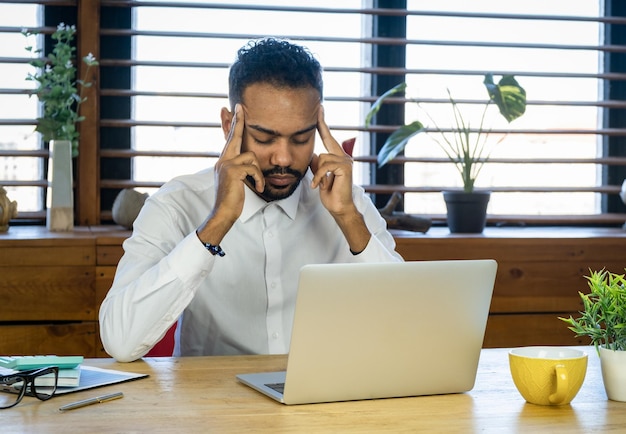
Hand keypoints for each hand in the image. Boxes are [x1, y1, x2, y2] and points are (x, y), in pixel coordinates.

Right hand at [197, 104, 263, 243]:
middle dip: (238, 121)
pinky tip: (258, 188)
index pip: (229, 140)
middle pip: (234, 136)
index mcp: (223, 161)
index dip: (232, 125)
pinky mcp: (233, 171)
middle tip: (240, 106)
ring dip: (258, 173)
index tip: (234, 110)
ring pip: (252, 156)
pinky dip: (259, 179)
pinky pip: (254, 168)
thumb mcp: (236, 181)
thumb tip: (248, 161)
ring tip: (257, 185)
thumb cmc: (232, 200)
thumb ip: (239, 168)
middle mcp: (223, 160)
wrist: (223, 213)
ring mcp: (226, 164)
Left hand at [310, 105, 355, 216]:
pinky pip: (325, 166)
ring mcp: (346, 161)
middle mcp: (343, 156)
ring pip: (322, 158)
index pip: (328, 137)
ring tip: (320, 183)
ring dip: (317, 173)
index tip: (319, 110)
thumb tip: (313, 154)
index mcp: (337, 157)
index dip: (323, 124)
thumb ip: (316, 163)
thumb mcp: (319, 175)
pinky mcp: (346, 167)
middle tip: (318, 113)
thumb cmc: (330, 193)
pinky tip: (320, 186)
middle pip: (327, 140)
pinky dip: (319, 177)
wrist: (339, 207)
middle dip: (321, 129)